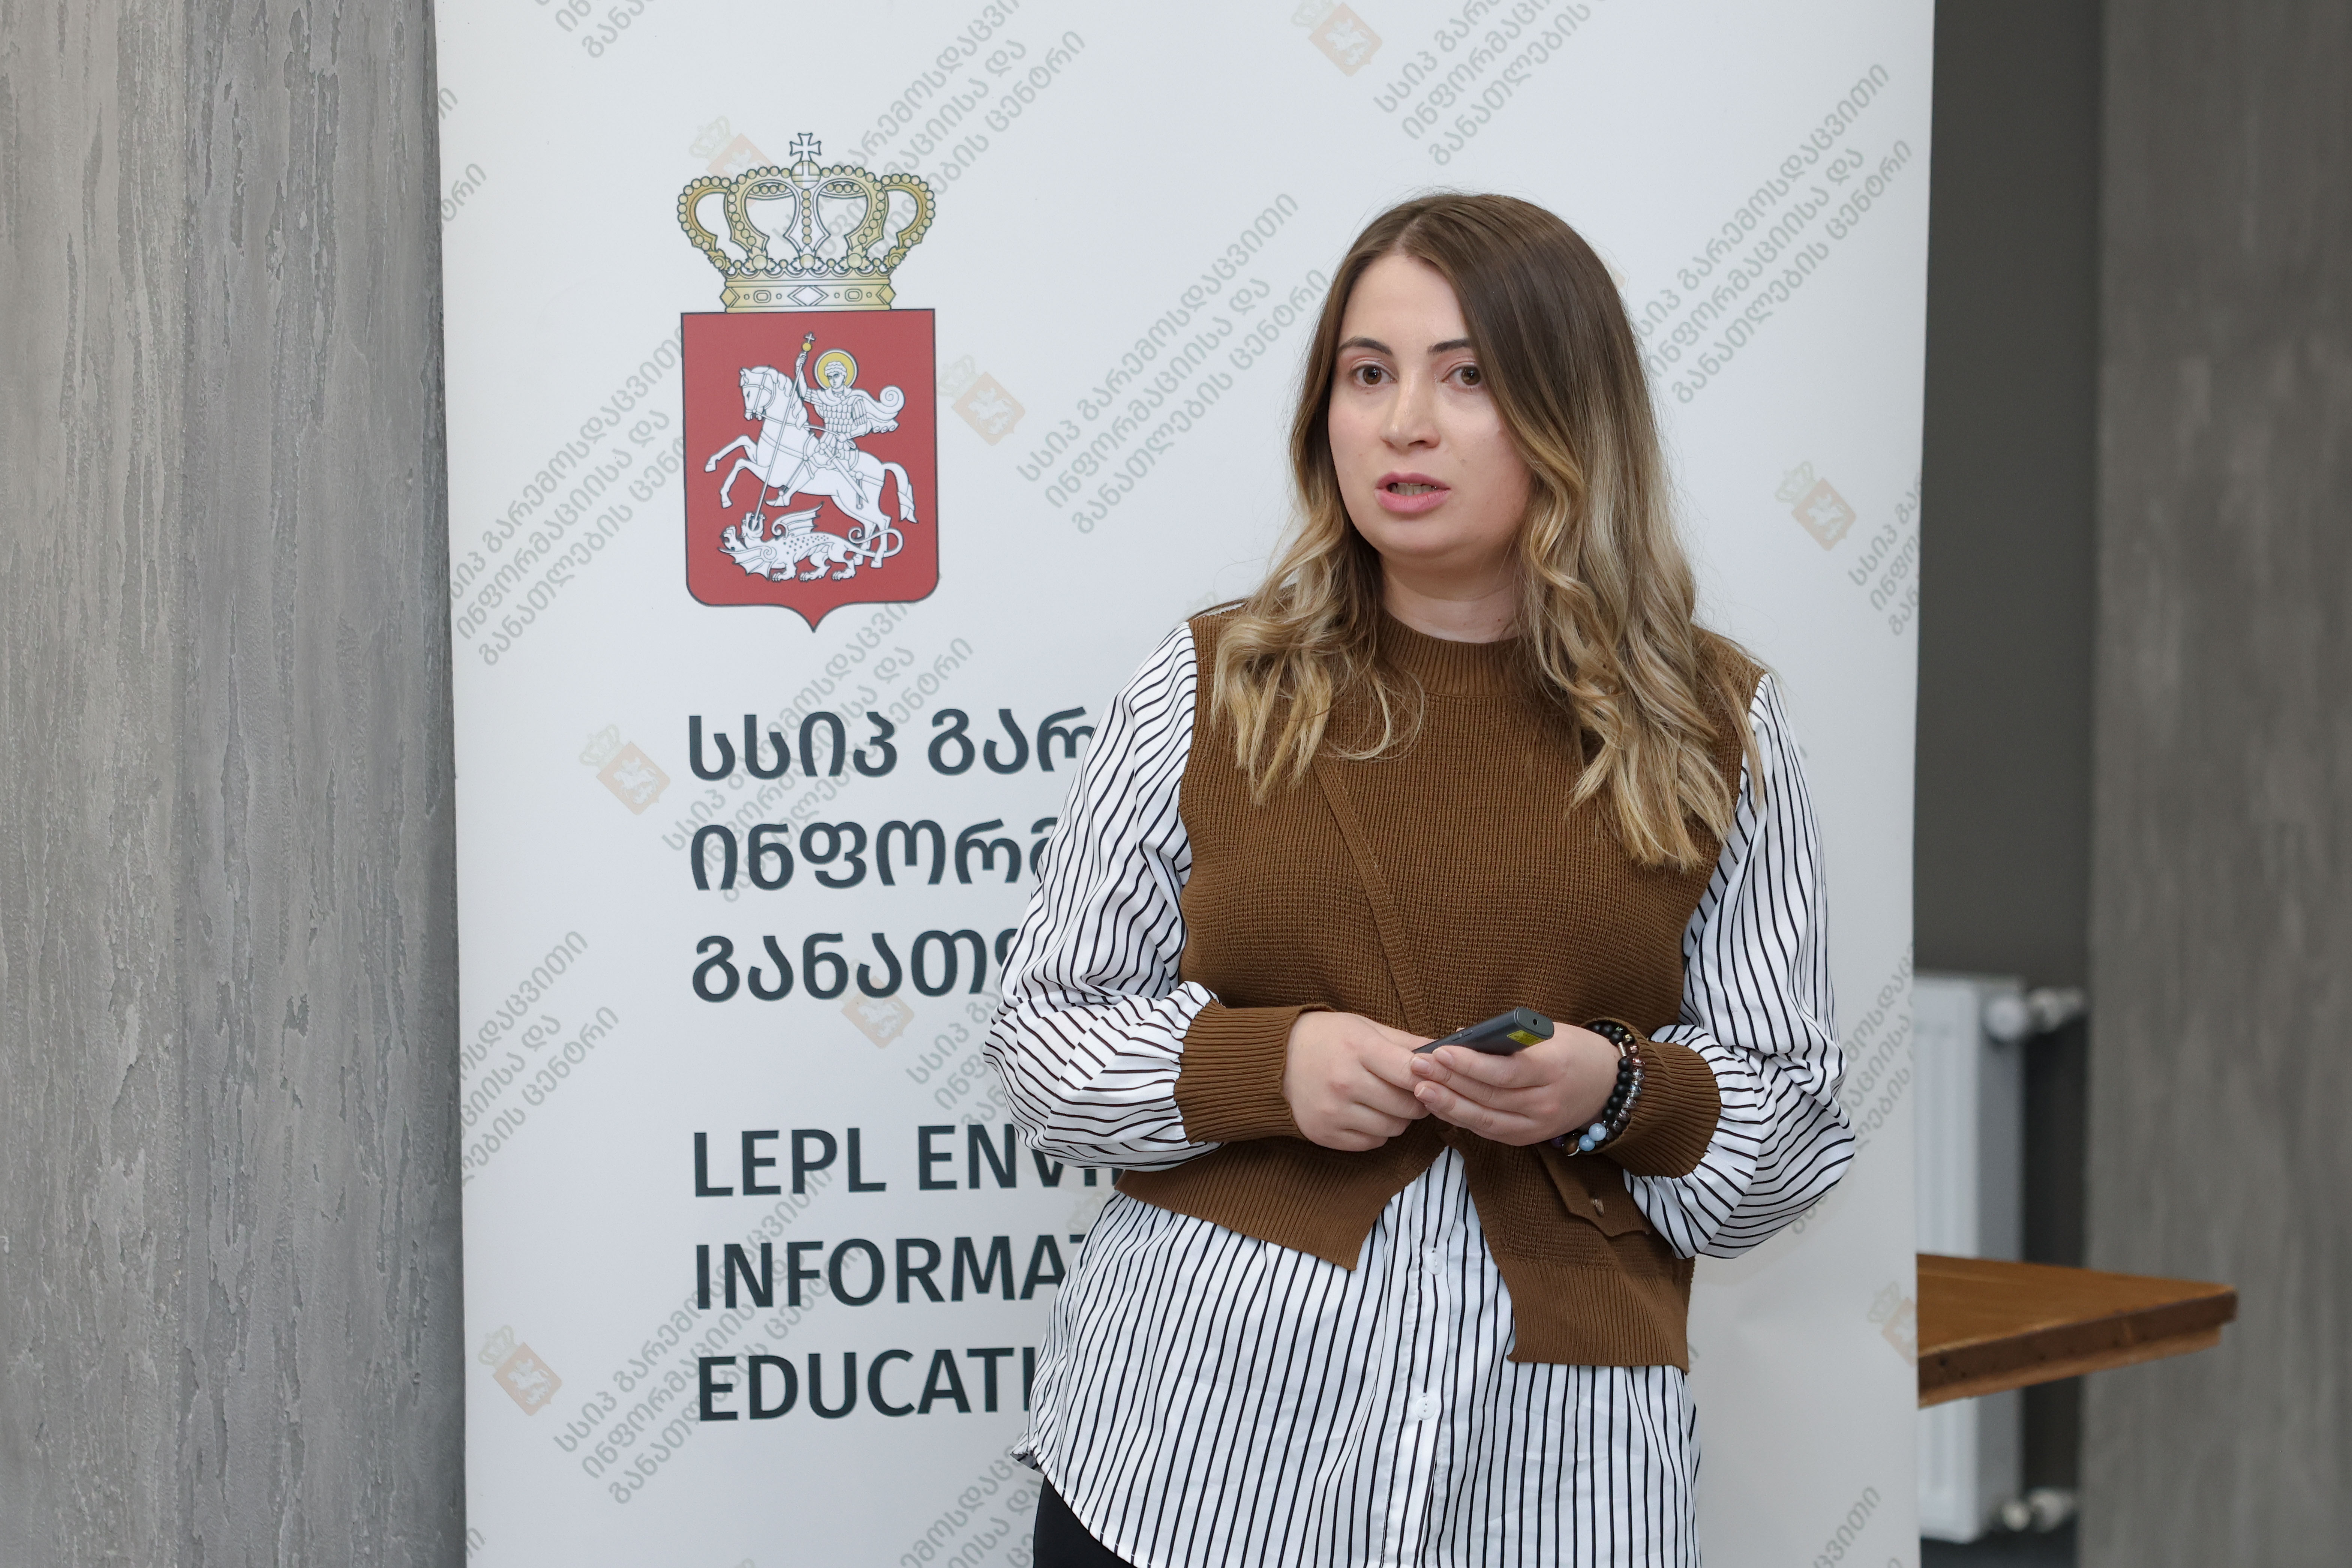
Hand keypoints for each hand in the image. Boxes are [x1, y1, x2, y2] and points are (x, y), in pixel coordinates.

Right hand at [1283, 1012, 1432, 1150]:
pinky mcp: (1324, 1134)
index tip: (1433, 1077)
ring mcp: (1333, 1111)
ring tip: (1386, 1101)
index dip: (1429, 1077)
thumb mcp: (1364, 1027)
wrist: (1275, 1060)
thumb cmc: (1326, 1038)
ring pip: (1393, 1128)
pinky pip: (1372, 1143)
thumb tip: (1445, 1052)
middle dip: (1417, 1100)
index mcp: (1358, 1048)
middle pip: (1406, 1106)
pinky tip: (1367, 1113)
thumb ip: (1406, 1042)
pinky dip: (1377, 1132)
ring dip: (1398, 1118)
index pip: (1410, 1071)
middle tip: (1411, 1090)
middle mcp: (1344, 1082)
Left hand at [1408, 1026, 1619, 1146]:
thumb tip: (1461, 1036)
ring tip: (1420, 1088)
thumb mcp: (1548, 1033)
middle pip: (1490, 1095)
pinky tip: (1440, 1104)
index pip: (1507, 1071)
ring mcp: (1538, 1125)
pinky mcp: (1529, 1137)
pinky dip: (1462, 1118)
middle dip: (1449, 1081)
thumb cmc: (1572, 1049)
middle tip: (1417, 1066)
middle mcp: (1546, 1102)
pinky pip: (1490, 1131)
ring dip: (1448, 1104)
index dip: (1471, 1064)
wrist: (1607, 1085)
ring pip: (1485, 1119)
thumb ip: (1508, 1037)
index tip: (1441, 1051)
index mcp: (1555, 1068)